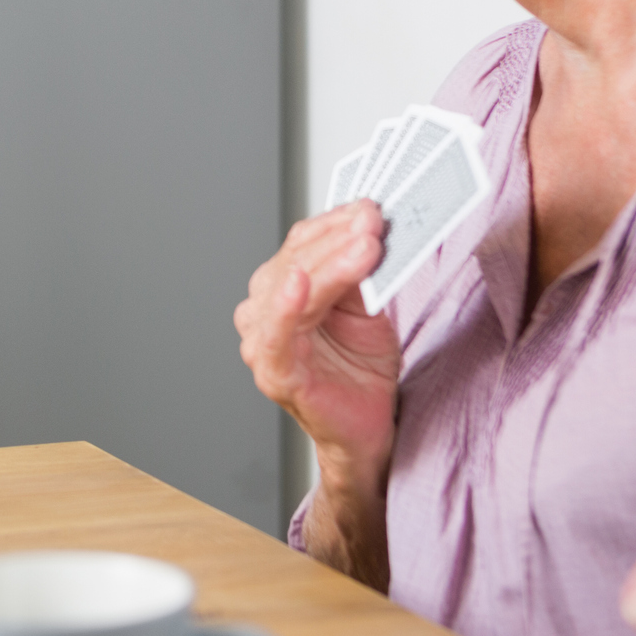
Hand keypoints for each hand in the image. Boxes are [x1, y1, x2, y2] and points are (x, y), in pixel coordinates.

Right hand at [234, 200, 400, 473]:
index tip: (370, 207)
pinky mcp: (274, 373)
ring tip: (366, 247)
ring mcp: (262, 341)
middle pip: (296, 260)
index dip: (335, 222)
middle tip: (374, 222)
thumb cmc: (359, 367)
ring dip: (330, 263)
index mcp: (281, 287)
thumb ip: (358, 271)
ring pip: (291, 289)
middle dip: (338, 238)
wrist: (366, 427)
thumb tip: (368, 228)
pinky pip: (275, 335)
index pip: (301, 243)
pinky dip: (285, 307)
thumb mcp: (366, 305)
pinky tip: (299, 283)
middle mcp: (263, 310)